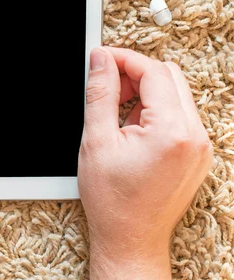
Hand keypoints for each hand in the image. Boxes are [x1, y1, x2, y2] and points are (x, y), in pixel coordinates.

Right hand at [79, 47, 212, 279]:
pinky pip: (181, 115)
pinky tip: (133, 129)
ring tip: (118, 113)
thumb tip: (100, 60)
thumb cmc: (113, 200)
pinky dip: (156, 111)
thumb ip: (100, 93)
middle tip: (107, 86)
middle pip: (169, 77)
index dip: (123, 59)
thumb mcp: (96, 141)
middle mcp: (195, 136)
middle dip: (136, 74)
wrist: (131, 239)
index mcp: (172, 131)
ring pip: (177, 94)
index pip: (153, 72)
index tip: (101, 58)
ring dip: (146, 92)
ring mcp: (201, 146)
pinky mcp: (198, 154)